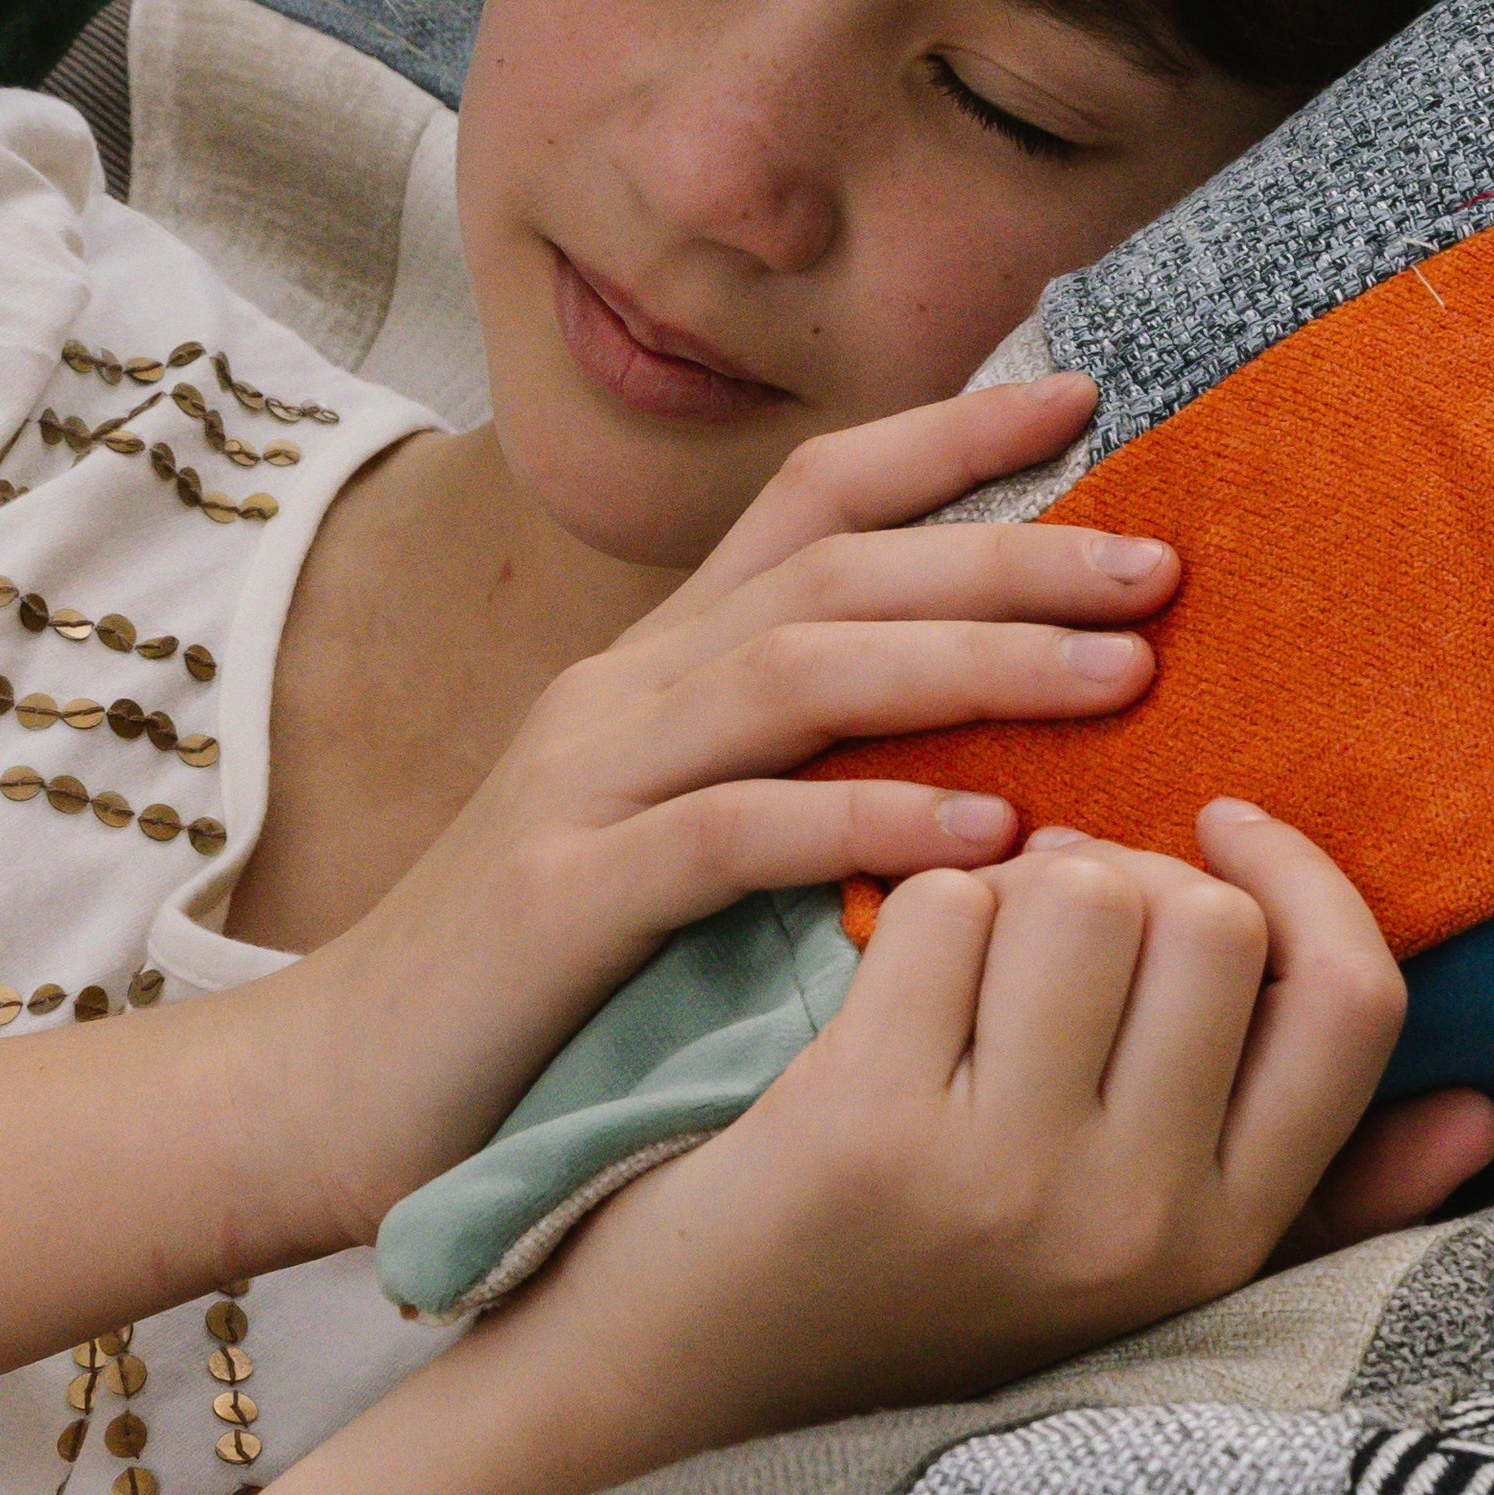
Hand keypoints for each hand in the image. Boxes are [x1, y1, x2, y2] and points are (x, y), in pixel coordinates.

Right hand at [273, 373, 1183, 1246]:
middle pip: (834, 568)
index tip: (1089, 397)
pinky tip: (986, 834)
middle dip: (1010, 551)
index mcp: (650, 671)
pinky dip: (866, 819)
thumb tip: (975, 751)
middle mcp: (618, 696)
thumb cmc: (525, 992)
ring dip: (974, 660)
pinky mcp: (562, 899)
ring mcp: (583, 786)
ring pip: (798, 670)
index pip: (807, 501)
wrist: (329, 1096)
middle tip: (1164, 563)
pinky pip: (734, 833)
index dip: (945, 439)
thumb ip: (784, 776)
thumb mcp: (665, 847)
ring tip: (1121, 673)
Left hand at [497, 805, 1493, 1461]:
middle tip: (1045, 913)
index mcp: (1221, 1241)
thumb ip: (1312, 1197)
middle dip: (1127, 874)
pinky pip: (944, 910)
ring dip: (1012, 881)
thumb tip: (1482, 1111)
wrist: (685, 1402)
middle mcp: (1135, 1221)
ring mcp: (1004, 1179)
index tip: (1225, 825)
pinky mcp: (870, 1129)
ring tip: (961, 955)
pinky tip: (875, 988)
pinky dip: (908, 910)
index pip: (1354, 1007)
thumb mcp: (1134, 1278)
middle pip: (1211, 921)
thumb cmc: (919, 1299)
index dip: (1304, 882)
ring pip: (1080, 891)